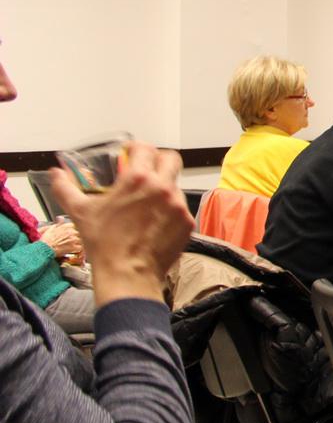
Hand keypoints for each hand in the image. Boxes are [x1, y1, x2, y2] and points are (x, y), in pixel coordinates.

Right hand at [40, 222, 81, 258]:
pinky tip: (76, 250)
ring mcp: (73, 240)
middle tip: (77, 240)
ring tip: (77, 245)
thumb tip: (61, 218)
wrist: (44, 249)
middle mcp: (71, 232)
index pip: (77, 225)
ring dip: (80, 243)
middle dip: (80, 236)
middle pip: (81, 233)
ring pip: (82, 240)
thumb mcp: (51, 229)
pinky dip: (79, 249)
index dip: (76, 230)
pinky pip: (81, 248)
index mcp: (66, 227)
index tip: (76, 233)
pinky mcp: (73, 247)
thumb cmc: (46, 240)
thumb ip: (58, 223)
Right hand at [50, 143, 191, 305]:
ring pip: (175, 185)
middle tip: (147, 169)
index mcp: (138, 179)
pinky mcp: (187, 222)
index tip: (130, 153)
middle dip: (158, 160)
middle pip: (171, 159)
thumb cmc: (104, 243)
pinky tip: (155, 222)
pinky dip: (169, 210)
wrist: (128, 274)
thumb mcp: (80, 212)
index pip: (145, 148)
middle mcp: (163, 187)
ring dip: (163, 188)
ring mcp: (178, 205)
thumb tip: (56, 174)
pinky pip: (180, 208)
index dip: (136, 148)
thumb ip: (66, 188)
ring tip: (146, 204)